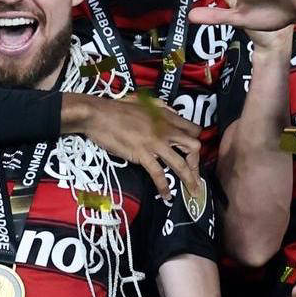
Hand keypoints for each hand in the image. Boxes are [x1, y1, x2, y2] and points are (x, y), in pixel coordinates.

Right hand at [63, 92, 201, 196]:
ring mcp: (155, 143)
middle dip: (196, 162)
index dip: (195, 141)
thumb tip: (172, 113)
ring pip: (181, 164)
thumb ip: (160, 107)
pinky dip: (164, 187)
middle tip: (194, 173)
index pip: (193, 129)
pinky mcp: (142, 154)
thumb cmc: (117, 108)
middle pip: (193, 147)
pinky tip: (166, 195)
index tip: (192, 152)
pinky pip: (159, 174)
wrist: (99, 115)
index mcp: (166, 116)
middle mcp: (165, 130)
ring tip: (193, 191)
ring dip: (189, 180)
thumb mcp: (144, 101)